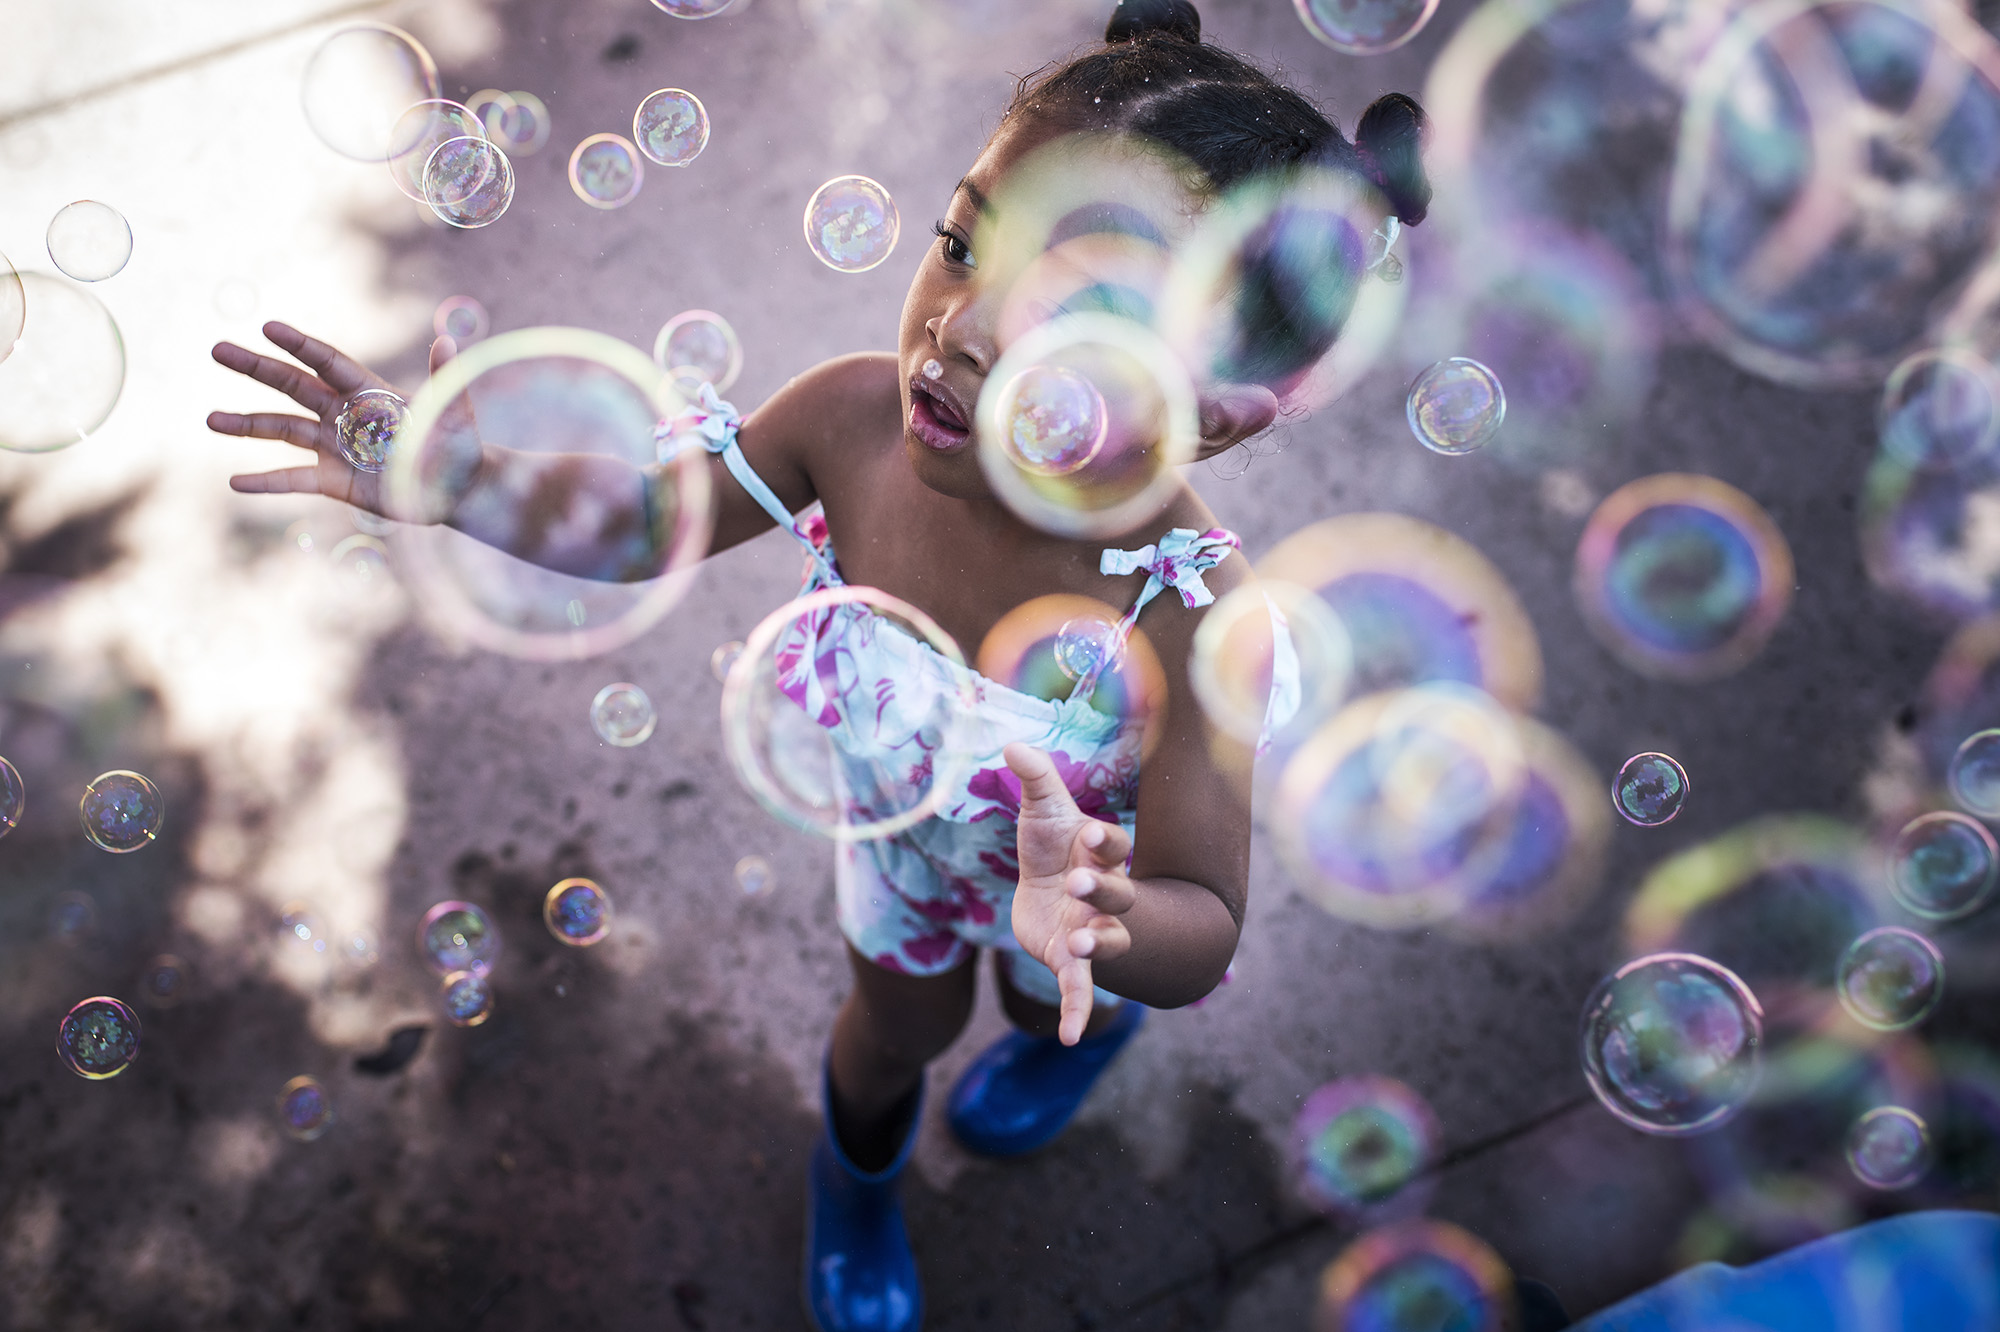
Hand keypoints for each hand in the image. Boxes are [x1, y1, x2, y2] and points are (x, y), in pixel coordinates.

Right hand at [207, 321, 463, 521]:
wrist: (459, 492)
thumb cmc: (460, 448)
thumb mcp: (455, 415)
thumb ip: (446, 382)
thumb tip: (447, 341)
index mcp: (370, 393)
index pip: (328, 362)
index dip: (299, 346)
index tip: (267, 327)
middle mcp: (344, 414)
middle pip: (293, 385)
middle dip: (256, 368)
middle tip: (217, 349)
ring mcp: (334, 446)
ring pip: (282, 430)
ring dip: (246, 425)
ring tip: (210, 419)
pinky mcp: (334, 480)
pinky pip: (293, 479)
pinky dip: (265, 481)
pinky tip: (235, 482)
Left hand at [1005, 742, 1137, 1044]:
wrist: (1044, 889)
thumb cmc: (1051, 845)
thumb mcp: (1040, 810)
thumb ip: (1034, 778)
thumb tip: (1011, 743)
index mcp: (1098, 854)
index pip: (1111, 846)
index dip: (1104, 842)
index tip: (1090, 835)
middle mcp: (1103, 894)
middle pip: (1116, 894)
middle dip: (1102, 890)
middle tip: (1080, 885)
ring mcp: (1091, 931)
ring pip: (1107, 940)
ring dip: (1097, 943)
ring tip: (1078, 946)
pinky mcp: (1069, 962)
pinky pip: (1079, 990)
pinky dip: (1076, 1013)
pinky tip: (1069, 1039)